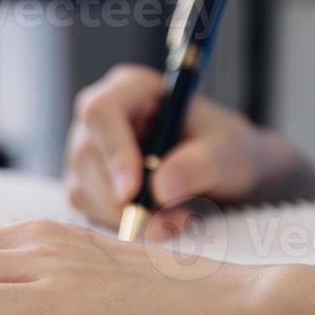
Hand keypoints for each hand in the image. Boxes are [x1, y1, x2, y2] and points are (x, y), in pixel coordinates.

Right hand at [64, 65, 296, 238]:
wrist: (230, 176)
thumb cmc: (229, 150)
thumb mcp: (228, 152)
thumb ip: (200, 164)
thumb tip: (160, 189)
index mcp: (131, 89)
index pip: (102, 113)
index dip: (113, 152)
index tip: (133, 192)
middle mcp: (102, 119)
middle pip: (86, 157)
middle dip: (123, 200)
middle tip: (168, 223)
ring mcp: (92, 153)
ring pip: (84, 190)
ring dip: (128, 217)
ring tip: (178, 222)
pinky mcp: (91, 186)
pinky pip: (93, 211)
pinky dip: (126, 226)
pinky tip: (162, 224)